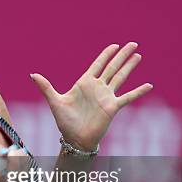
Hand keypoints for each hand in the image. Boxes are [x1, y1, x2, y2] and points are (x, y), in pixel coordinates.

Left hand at [30, 42, 152, 149]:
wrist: (75, 139)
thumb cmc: (65, 121)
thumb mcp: (55, 101)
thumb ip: (45, 87)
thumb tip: (32, 74)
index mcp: (84, 84)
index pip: (97, 65)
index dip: (106, 55)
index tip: (114, 45)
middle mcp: (97, 88)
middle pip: (112, 67)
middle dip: (122, 55)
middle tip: (132, 43)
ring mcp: (106, 97)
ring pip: (120, 77)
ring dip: (129, 66)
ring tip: (138, 55)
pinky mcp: (113, 107)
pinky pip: (128, 97)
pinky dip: (138, 91)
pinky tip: (149, 85)